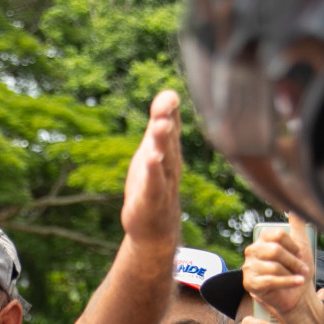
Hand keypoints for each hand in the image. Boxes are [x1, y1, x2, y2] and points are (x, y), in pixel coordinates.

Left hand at [120, 90, 182, 250]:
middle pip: (169, 139)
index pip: (172, 124)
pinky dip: (154, 171)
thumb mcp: (153, 150)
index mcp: (169, 150)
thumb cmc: (153, 185)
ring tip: (160, 125)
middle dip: (167, 119)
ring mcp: (164, 182)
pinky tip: (152, 158)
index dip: (169, 109)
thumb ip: (158, 124)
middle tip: (166, 103)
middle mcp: (170, 163)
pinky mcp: (152, 200)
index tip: (168, 94)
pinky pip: (155, 184)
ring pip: (164, 159)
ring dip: (162, 142)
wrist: (155, 228)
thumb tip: (167, 95)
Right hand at [244, 220, 323, 323]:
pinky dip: (288, 282)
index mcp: (263, 239)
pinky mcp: (250, 284)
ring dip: (292, 273)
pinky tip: (298, 282)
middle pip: (275, 250)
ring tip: (298, 277)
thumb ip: (298, 225)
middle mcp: (253, 251)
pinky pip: (270, 281)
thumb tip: (294, 208)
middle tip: (303, 268)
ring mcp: (249, 268)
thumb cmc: (298, 269)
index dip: (294, 246)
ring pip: (273, 266)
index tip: (300, 254)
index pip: (278, 235)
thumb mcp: (302, 244)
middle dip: (294, 261)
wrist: (298, 294)